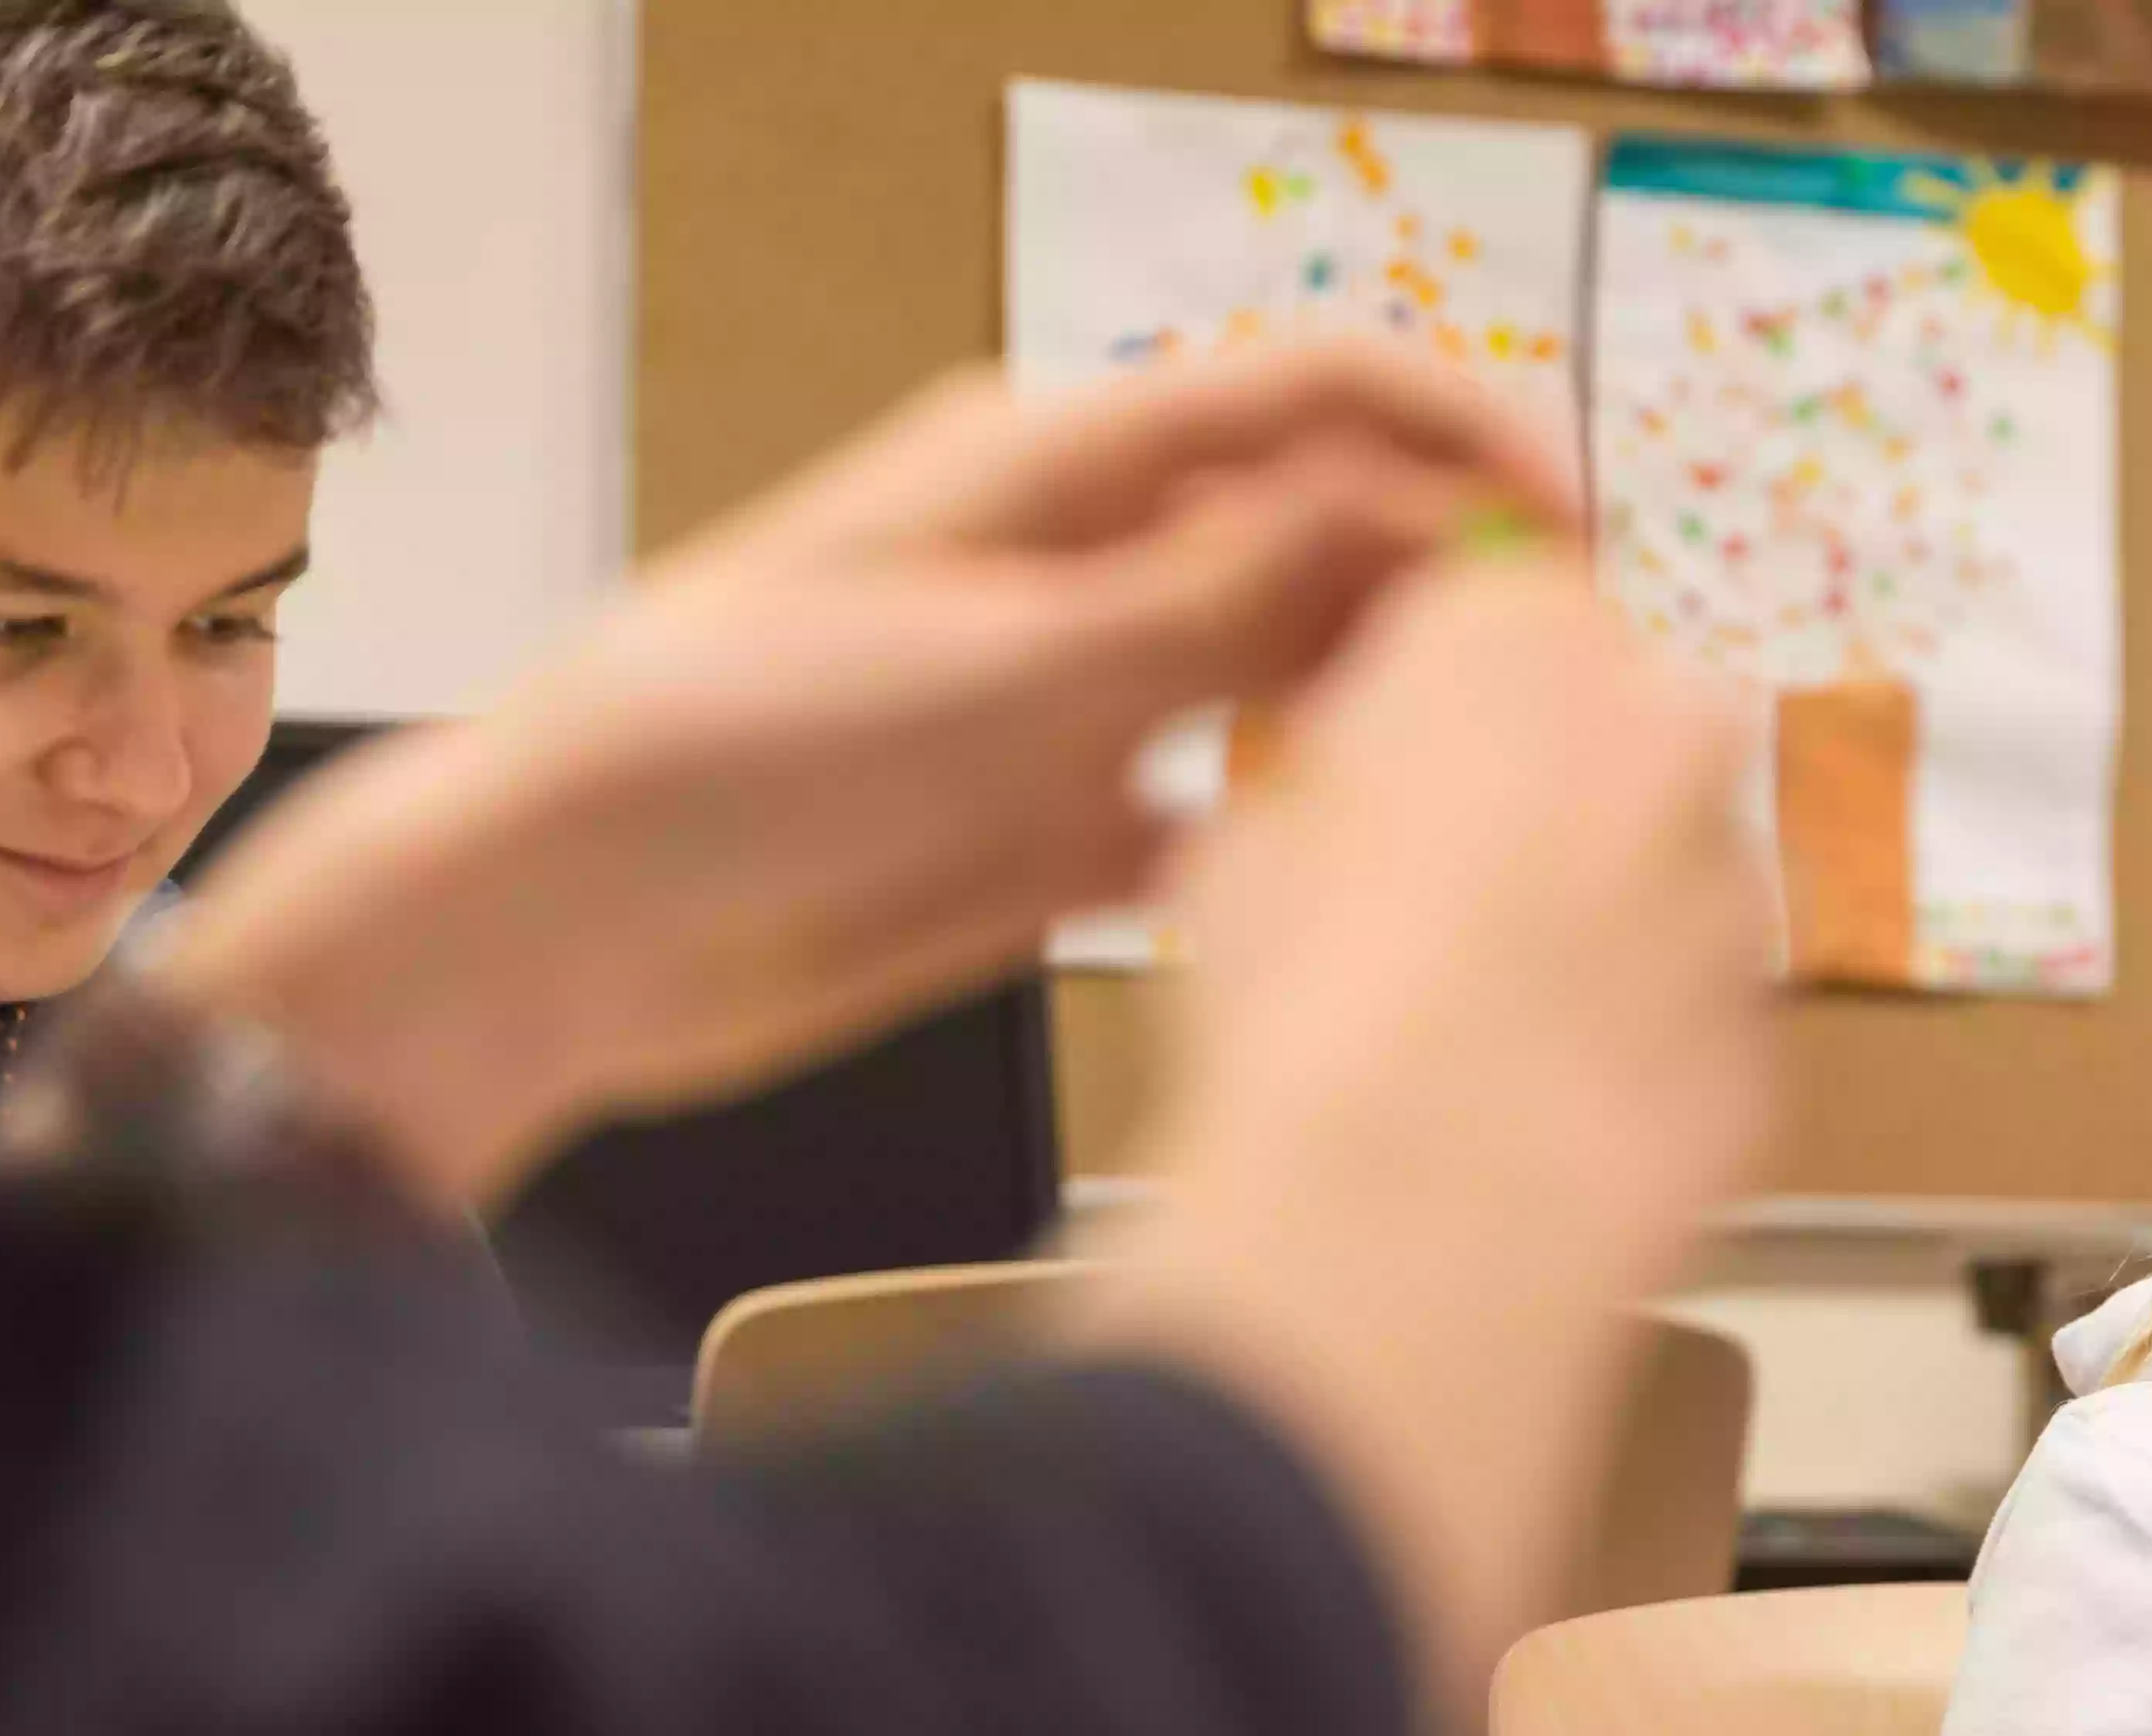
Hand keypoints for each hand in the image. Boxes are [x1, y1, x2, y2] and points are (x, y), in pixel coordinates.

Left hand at [161, 342, 1575, 1206]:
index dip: (1463, 434)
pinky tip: (1346, 896)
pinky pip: (1225, 822)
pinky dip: (1296, 845)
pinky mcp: (1059, 835)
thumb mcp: (992, 661)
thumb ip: (1200, 601)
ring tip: (1489, 799)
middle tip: (1573, 700)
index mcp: (1061, 469)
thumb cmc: (727, 745)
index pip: (1314, 397)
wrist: (576, 922)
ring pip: (1295, 679)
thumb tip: (1384, 512)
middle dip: (1460, 588)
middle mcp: (1087, 569)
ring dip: (1394, 718)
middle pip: (1330, 538)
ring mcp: (1079, 702)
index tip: (1575, 528)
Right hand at [1086, 558, 1779, 1732]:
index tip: (1402, 778)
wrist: (1413, 1219)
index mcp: (1519, 639)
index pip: (1508, 611)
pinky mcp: (1771, 1040)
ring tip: (1494, 1045)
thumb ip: (1321, 803)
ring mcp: (1738, 893)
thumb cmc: (1299, 1006)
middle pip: (1627, 734)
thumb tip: (1330, 833)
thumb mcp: (1238, 860)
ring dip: (1612, 937)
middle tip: (1455, 909)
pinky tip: (1550, 1129)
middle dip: (1561, 803)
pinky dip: (1646, 1061)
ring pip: (1682, 886)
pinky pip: (1705, 1026)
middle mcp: (1664, 735)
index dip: (1448, 708)